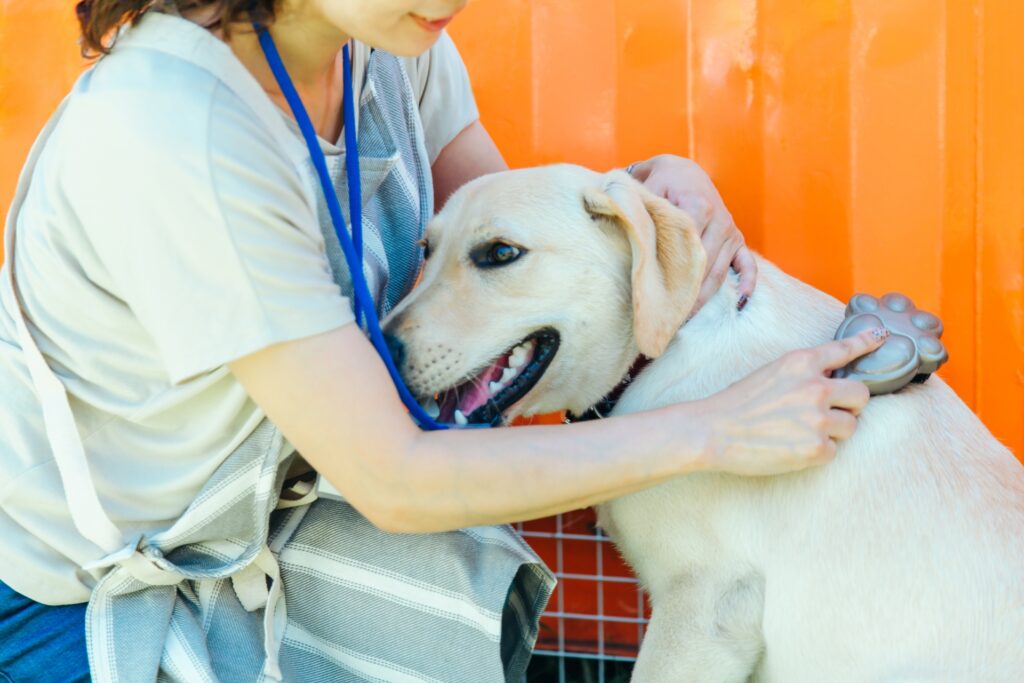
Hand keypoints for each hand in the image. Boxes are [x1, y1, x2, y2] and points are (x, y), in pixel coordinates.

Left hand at [629, 154, 754, 312]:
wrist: (682, 170)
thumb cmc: (660, 183)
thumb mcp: (647, 191)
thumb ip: (642, 214)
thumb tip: (631, 241)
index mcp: (698, 206)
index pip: (686, 249)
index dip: (671, 275)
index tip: (656, 298)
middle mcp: (720, 220)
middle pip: (702, 266)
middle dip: (685, 294)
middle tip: (665, 318)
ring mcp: (730, 231)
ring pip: (718, 272)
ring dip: (703, 298)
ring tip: (683, 320)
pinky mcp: (737, 239)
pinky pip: (748, 264)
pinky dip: (747, 282)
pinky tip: (740, 303)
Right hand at [689, 328, 887, 475]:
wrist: (713, 431)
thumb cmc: (737, 403)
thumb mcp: (772, 373)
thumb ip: (804, 373)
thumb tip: (832, 380)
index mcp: (802, 362)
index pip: (845, 350)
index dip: (866, 343)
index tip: (881, 338)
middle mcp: (815, 386)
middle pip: (861, 395)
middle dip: (850, 405)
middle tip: (828, 413)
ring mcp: (818, 418)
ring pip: (851, 426)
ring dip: (832, 431)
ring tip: (799, 432)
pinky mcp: (817, 447)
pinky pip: (834, 450)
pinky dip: (817, 452)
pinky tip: (791, 447)